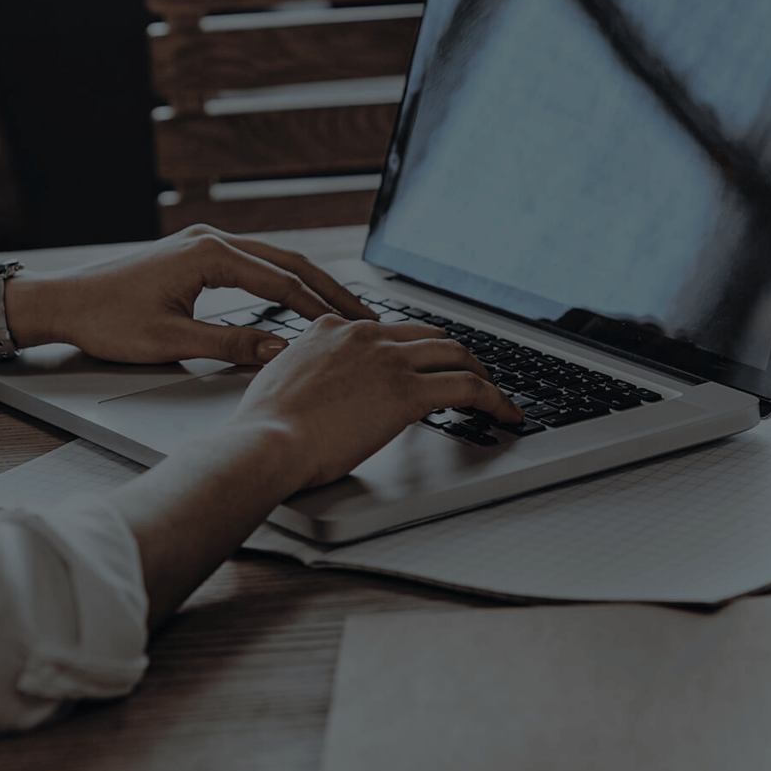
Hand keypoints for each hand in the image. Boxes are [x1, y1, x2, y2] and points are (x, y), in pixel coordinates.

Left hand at [5, 224, 374, 365]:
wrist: (63, 303)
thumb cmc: (107, 320)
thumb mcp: (171, 341)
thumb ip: (231, 345)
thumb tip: (281, 350)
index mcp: (208, 255)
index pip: (282, 282)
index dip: (322, 307)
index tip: (353, 327)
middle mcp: (210, 241)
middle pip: (287, 262)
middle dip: (329, 290)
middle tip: (367, 315)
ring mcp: (203, 245)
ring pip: (272, 260)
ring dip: (308, 284)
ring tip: (342, 309)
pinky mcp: (195, 256)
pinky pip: (252, 265)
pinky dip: (282, 282)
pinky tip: (298, 300)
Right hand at [233, 318, 522, 488]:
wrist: (267, 441)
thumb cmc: (265, 426)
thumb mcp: (281, 381)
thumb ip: (306, 373)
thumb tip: (317, 390)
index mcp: (332, 328)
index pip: (388, 329)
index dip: (414, 348)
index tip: (424, 363)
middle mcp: (364, 334)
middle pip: (429, 335)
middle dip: (454, 355)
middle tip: (469, 375)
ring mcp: (388, 360)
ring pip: (456, 354)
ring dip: (482, 373)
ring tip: (494, 395)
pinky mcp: (408, 392)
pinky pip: (468, 387)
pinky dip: (495, 399)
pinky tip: (506, 414)